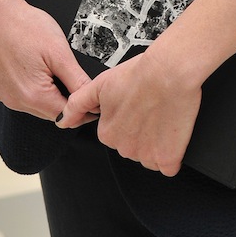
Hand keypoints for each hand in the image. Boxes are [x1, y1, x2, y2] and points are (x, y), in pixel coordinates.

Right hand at [0, 0, 90, 120]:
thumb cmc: (24, 25)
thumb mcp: (59, 51)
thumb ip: (76, 80)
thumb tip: (90, 98)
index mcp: (34, 96)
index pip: (66, 115)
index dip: (81, 106)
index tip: (89, 95)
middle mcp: (14, 102)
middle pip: (47, 110)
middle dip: (61, 98)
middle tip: (67, 73)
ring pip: (29, 102)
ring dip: (41, 92)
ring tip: (43, 63)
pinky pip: (12, 92)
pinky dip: (22, 84)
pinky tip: (24, 63)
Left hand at [57, 43, 201, 175]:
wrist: (171, 71)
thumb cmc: (141, 73)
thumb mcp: (101, 84)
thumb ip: (77, 104)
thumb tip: (63, 121)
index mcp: (108, 133)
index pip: (115, 135)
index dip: (127, 118)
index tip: (136, 105)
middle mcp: (124, 148)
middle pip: (132, 146)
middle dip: (141, 132)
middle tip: (150, 107)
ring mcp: (146, 155)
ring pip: (150, 156)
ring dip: (156, 143)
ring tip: (162, 115)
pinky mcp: (168, 159)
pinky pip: (168, 166)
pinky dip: (171, 153)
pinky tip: (172, 132)